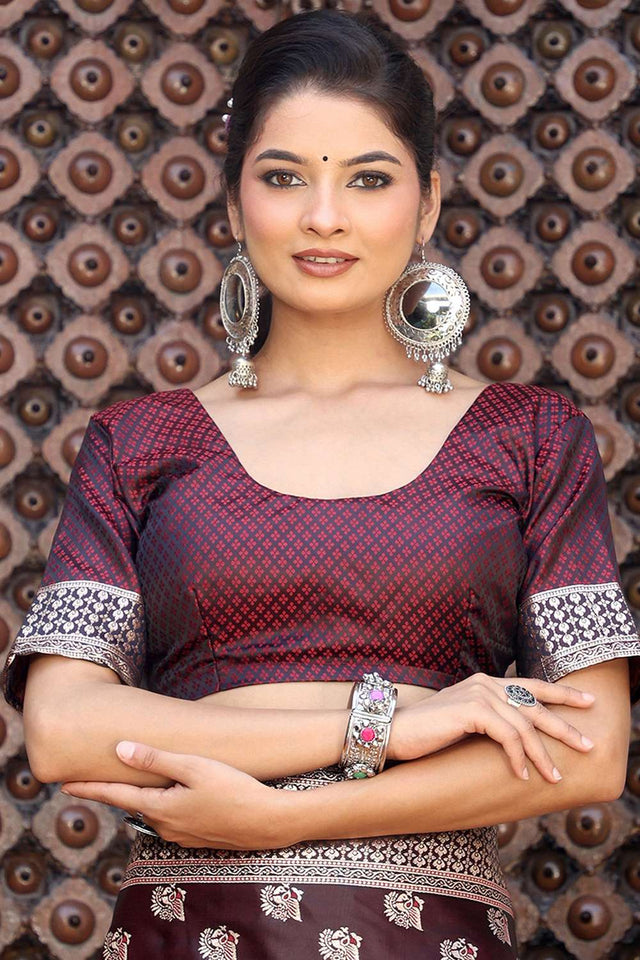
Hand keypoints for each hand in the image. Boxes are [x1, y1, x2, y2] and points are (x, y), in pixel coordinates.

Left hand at [59, 740, 293, 849]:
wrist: (269, 822)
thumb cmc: (234, 789)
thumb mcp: (194, 767)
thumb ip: (156, 759)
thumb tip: (120, 749)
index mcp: (160, 808)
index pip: (115, 796)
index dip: (90, 788)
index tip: (64, 785)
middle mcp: (165, 827)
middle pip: (134, 804)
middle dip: (119, 790)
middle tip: (98, 775)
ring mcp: (182, 835)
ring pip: (155, 811)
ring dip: (146, 796)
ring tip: (139, 779)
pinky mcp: (198, 837)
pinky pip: (173, 818)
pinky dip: (167, 804)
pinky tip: (177, 792)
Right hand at [389, 674, 595, 782]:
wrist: (395, 733)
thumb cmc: (428, 734)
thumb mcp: (466, 724)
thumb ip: (491, 721)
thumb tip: (520, 740)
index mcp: (486, 683)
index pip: (532, 686)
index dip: (562, 693)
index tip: (588, 701)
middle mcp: (486, 683)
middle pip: (536, 704)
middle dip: (565, 726)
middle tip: (588, 745)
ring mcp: (479, 694)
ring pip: (525, 724)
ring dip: (542, 754)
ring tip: (554, 776)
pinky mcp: (472, 710)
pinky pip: (507, 736)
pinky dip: (517, 757)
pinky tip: (521, 775)